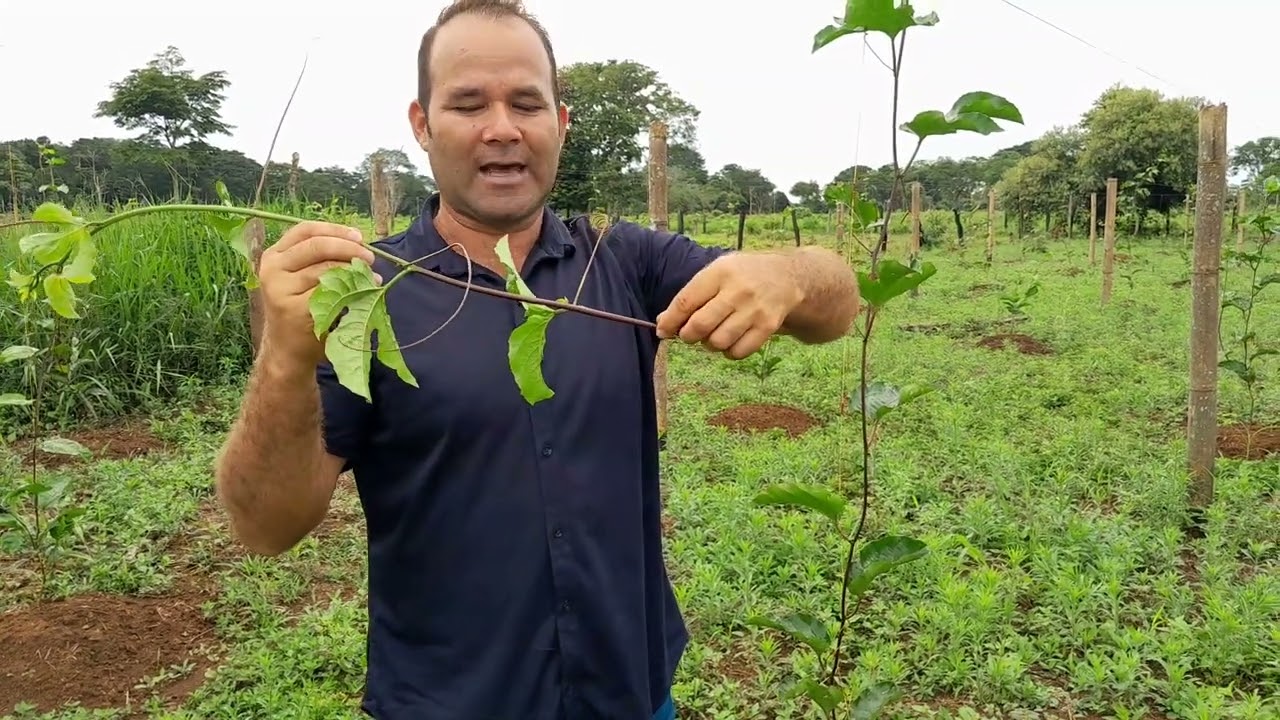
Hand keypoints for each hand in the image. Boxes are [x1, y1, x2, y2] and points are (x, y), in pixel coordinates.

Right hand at [258, 221, 377, 368]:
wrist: (287, 349)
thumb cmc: (299, 309)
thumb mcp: (299, 278)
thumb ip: (319, 259)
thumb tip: (358, 242)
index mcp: (275, 255)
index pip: (305, 230)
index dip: (334, 230)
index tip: (358, 236)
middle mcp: (273, 269)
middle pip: (317, 246)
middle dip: (348, 248)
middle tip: (369, 257)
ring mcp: (281, 289)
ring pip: (326, 269)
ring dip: (354, 270)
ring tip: (372, 277)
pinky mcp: (294, 309)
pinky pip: (329, 292)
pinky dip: (351, 289)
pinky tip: (366, 292)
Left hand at [655, 254, 801, 359]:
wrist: (786, 276)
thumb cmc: (742, 275)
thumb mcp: (717, 272)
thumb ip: (691, 295)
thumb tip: (663, 322)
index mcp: (720, 272)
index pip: (686, 302)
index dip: (670, 321)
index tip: (662, 331)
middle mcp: (738, 291)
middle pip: (700, 325)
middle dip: (687, 335)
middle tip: (688, 334)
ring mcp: (755, 310)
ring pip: (718, 342)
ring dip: (708, 344)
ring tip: (712, 335)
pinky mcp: (768, 327)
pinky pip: (738, 352)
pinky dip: (728, 352)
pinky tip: (729, 340)